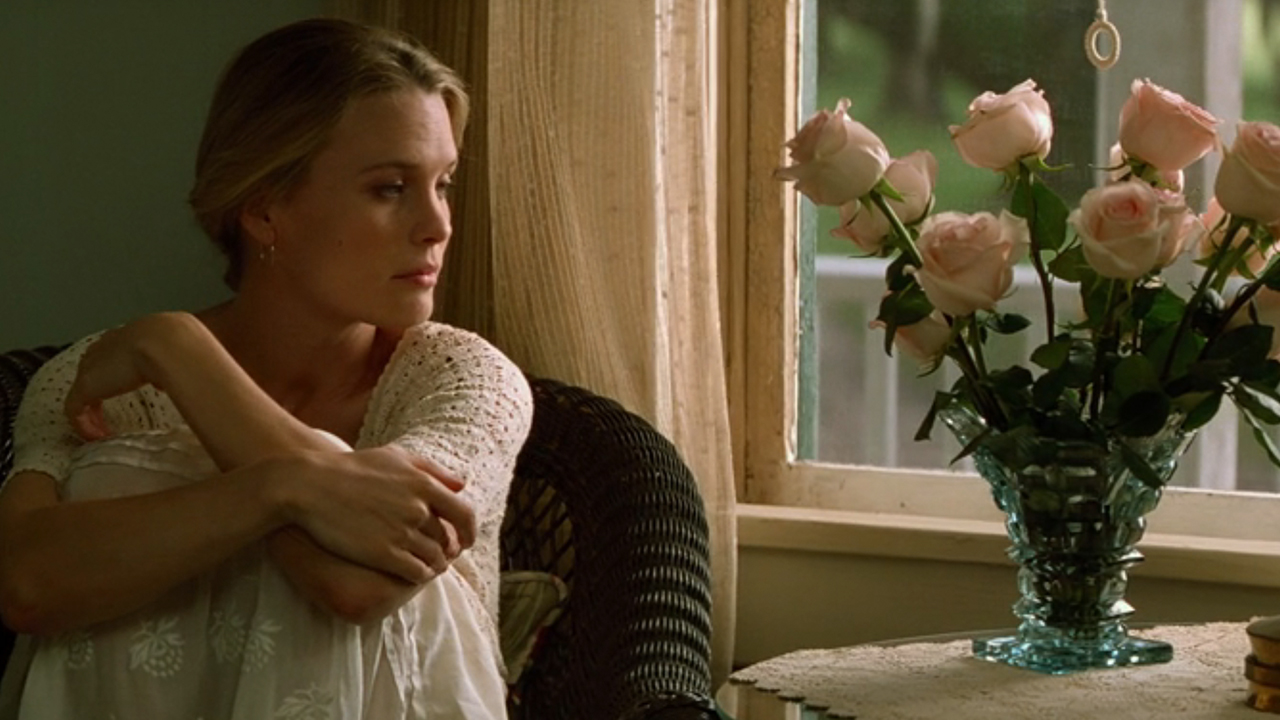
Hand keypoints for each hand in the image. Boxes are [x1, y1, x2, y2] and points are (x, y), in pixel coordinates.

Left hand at [64, 314, 194, 439]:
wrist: (166, 343)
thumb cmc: (179, 345)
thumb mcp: (180, 351)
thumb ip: (178, 363)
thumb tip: (191, 375)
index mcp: (126, 337)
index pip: (112, 356)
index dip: (115, 375)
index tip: (126, 392)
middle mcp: (105, 348)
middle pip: (92, 372)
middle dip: (99, 393)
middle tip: (107, 416)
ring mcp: (92, 367)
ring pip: (82, 393)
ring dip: (92, 414)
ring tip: (102, 433)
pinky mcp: (85, 386)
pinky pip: (76, 410)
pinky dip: (85, 426)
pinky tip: (98, 438)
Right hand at [279, 445, 474, 583]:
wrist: (311, 485)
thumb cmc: (352, 468)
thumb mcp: (396, 457)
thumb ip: (432, 469)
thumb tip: (462, 484)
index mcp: (424, 484)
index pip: (464, 513)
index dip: (469, 531)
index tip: (466, 541)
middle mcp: (418, 509)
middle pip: (448, 538)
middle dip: (449, 549)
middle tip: (444, 556)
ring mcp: (402, 532)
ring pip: (435, 558)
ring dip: (436, 565)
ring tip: (429, 568)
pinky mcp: (384, 553)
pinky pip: (417, 572)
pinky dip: (421, 576)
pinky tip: (414, 575)